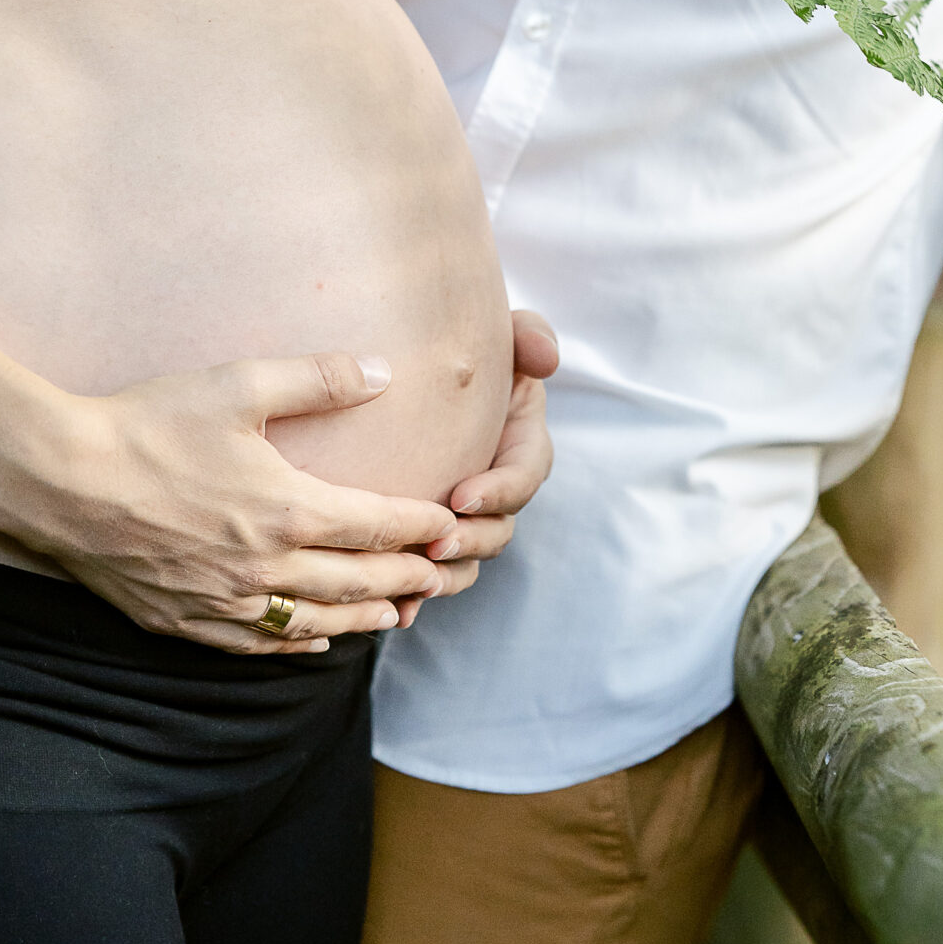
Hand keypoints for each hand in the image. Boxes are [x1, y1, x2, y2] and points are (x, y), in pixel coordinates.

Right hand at [29, 350, 461, 653]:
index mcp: (287, 510)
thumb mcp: (239, 385)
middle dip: (406, 578)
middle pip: (357, 582)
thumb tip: (384, 372)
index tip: (448, 524)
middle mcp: (265, 568)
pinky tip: (312, 639)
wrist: (58, 480)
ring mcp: (224, 601)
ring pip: (314, 622)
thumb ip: (318, 378)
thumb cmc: (147, 424)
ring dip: (362, 618)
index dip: (420, 526)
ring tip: (395, 614)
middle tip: (440, 576)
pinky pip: (257, 643)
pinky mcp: (184, 619)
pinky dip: (297, 642)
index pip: (377, 526)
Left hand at [394, 310, 558, 627]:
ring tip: (416, 581)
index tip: (462, 495)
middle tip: (434, 544)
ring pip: (469, 560)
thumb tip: (546, 358)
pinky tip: (396, 611)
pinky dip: (418, 595)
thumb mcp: (503, 333)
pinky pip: (432, 574)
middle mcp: (498, 484)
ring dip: (447, 575)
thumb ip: (530, 335)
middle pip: (499, 528)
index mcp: (521, 441)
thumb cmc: (464, 345)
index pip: (526, 473)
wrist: (412, 365)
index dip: (501, 490)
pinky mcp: (432, 532)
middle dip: (470, 541)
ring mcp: (467, 514)